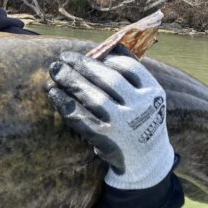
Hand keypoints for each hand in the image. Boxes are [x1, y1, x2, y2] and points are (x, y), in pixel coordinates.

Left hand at [48, 51, 173, 189]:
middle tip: (63, 56)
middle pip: (109, 79)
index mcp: (153, 92)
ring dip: (71, 80)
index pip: (128, 67)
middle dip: (83, 65)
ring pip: (94, 97)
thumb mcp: (147, 98)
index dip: (106, 57)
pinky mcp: (106, 138)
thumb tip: (109, 45)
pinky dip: (65, 103)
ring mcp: (123, 124)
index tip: (89, 53)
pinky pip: (81, 117)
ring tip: (54, 69)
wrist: (146, 162)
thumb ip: (132, 74)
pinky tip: (54, 93)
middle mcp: (141, 107)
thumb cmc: (140, 121)